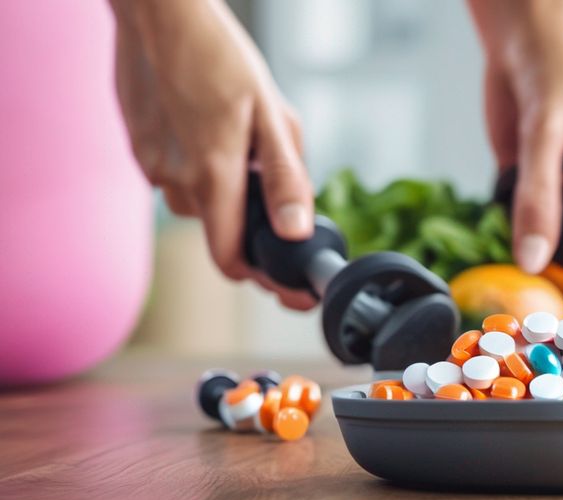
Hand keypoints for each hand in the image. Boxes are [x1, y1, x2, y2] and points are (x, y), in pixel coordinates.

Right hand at [111, 0, 315, 308]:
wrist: (160, 15)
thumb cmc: (220, 57)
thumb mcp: (271, 115)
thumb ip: (286, 179)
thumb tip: (297, 232)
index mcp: (213, 177)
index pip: (230, 260)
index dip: (261, 276)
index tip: (288, 283)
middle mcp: (175, 181)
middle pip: (220, 227)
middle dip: (250, 216)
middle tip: (271, 180)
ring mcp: (150, 166)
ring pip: (199, 199)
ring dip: (224, 186)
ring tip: (241, 138)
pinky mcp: (139, 149)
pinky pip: (178, 175)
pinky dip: (200, 165)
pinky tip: (210, 128)